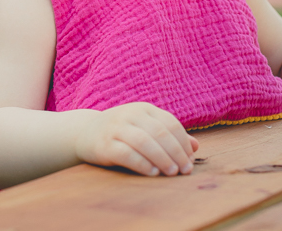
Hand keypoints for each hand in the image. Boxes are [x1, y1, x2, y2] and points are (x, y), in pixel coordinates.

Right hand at [75, 102, 198, 176]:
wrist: (85, 133)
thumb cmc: (122, 133)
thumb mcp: (145, 129)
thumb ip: (169, 136)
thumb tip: (196, 146)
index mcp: (143, 109)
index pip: (170, 123)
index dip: (183, 143)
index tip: (190, 160)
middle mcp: (130, 114)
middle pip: (160, 133)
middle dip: (176, 153)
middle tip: (184, 170)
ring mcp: (116, 128)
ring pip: (144, 142)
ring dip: (162, 158)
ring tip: (171, 173)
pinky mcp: (104, 144)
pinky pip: (126, 153)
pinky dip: (142, 163)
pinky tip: (152, 173)